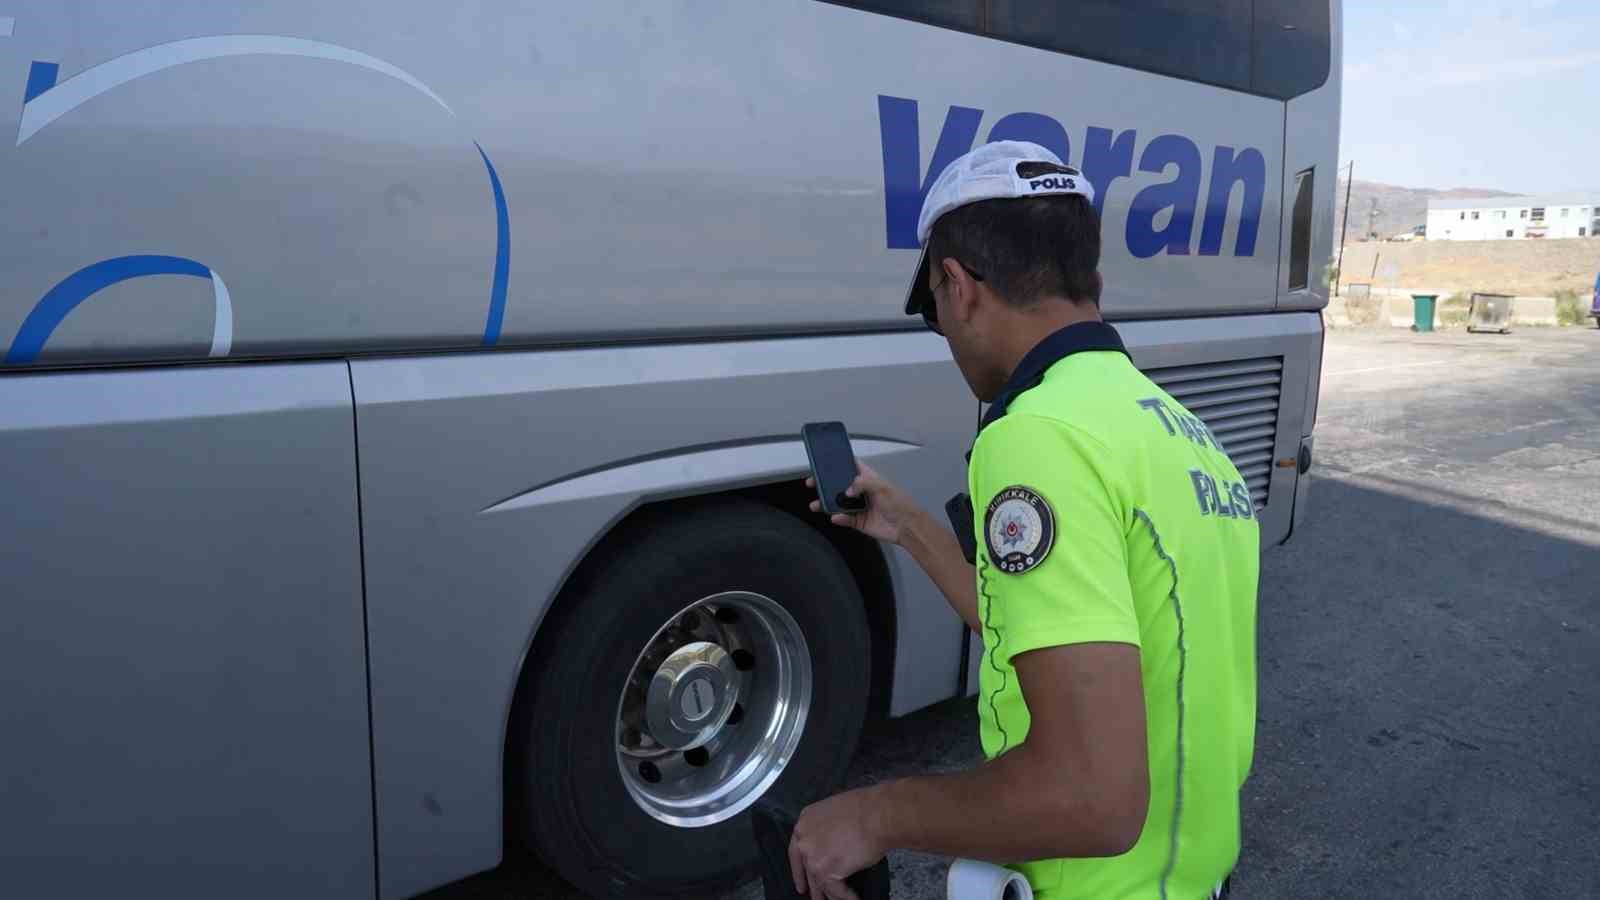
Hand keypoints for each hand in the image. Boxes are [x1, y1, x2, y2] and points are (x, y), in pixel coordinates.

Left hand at [787, 787, 886, 899]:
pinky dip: (847, 897)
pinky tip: (854, 899)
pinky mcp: (825, 872)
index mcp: (805, 820)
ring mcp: (812, 856)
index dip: (799, 867)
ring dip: (828, 895)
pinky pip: (836, 891)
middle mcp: (804, 839)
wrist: (877, 816)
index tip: (801, 879)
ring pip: (819, 883)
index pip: (797, 849)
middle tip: (814, 895)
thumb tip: (834, 844)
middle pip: (805, 868)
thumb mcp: (836, 811)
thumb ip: (828, 829)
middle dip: (811, 885)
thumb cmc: (866, 808)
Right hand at [807, 463, 922, 544]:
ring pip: (839, 503)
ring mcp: (860, 507)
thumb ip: (862, 484)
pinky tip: (835, 517)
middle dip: (827, 485)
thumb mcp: (882, 487)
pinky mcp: (859, 522)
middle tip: (813, 483)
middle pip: (840, 486)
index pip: (852, 467)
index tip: (826, 462)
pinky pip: (845, 519)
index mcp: (869, 479)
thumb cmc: (900, 504)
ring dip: (827, 503)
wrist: (907, 527)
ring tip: (816, 504)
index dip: (840, 464)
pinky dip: (839, 518)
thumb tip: (847, 490)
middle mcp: (863, 492)